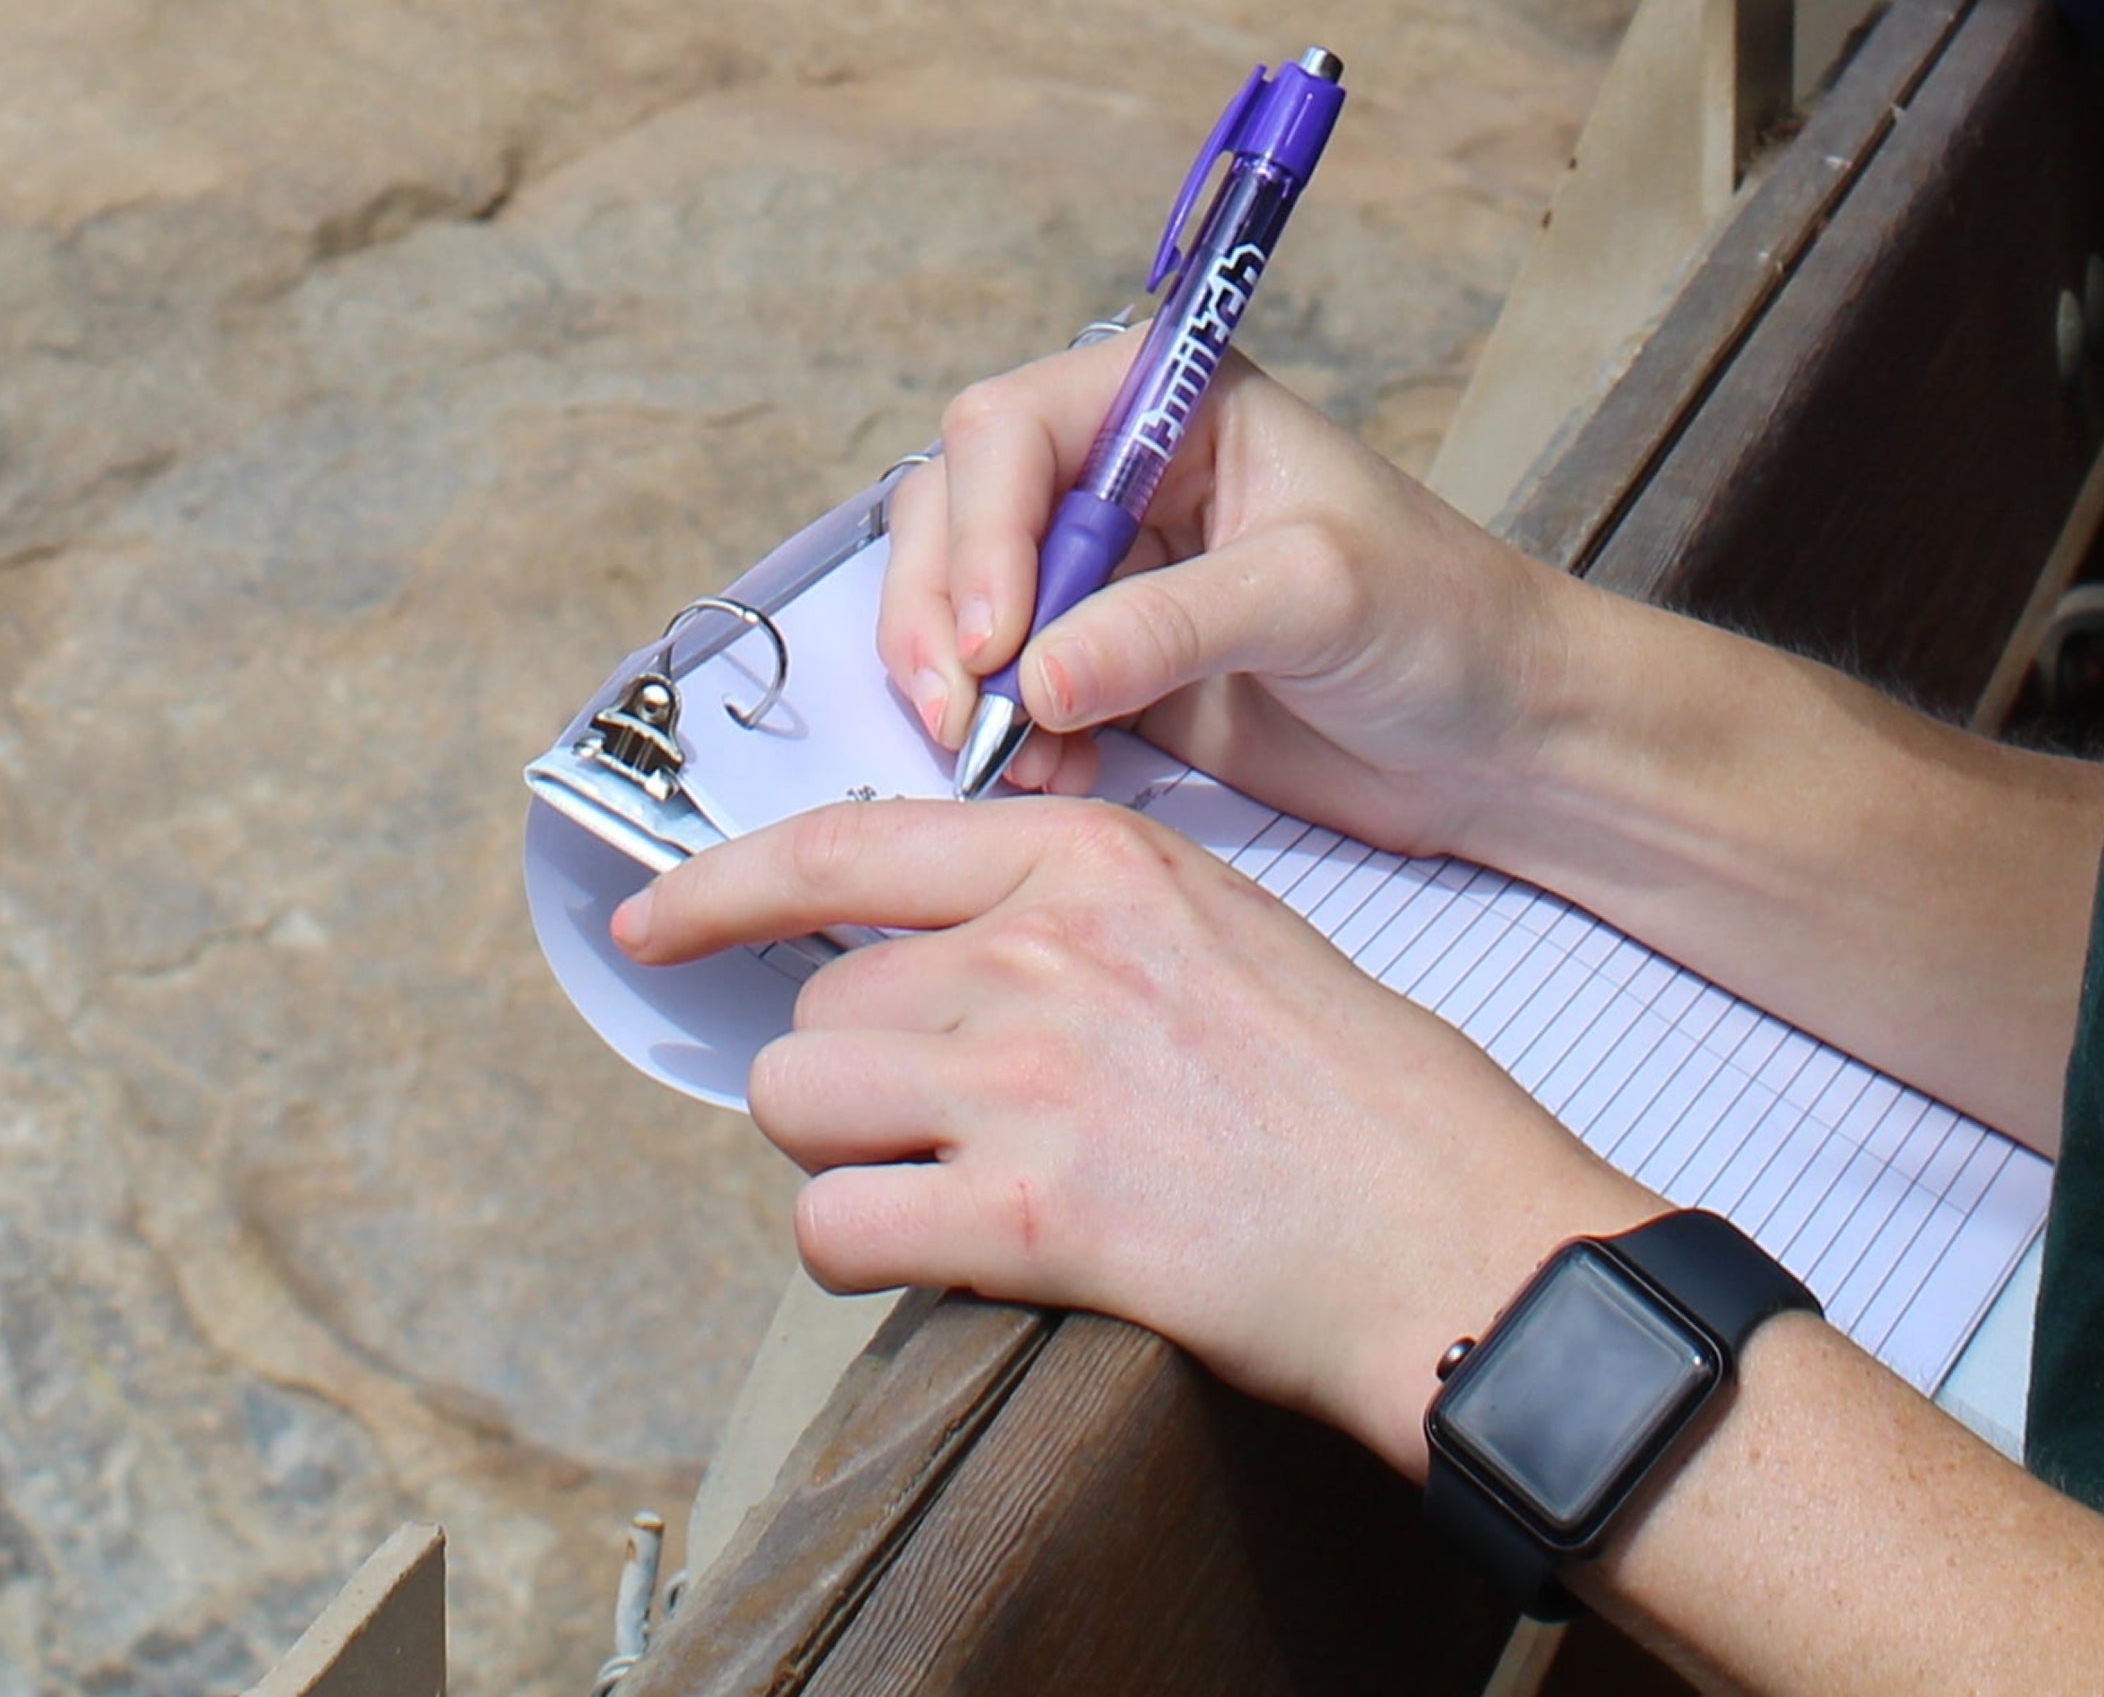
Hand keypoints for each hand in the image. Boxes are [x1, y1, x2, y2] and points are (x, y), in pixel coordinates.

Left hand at [620, 791, 1648, 1446]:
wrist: (1452, 1235)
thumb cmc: (1359, 1097)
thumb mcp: (1215, 925)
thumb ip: (1069, 910)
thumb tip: (931, 948)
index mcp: (1090, 858)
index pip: (842, 847)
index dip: (718, 890)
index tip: (652, 924)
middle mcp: (1040, 951)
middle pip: (819, 1005)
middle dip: (853, 1077)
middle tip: (942, 1127)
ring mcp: (1028, 1083)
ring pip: (801, 1107)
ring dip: (845, 1159)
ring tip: (945, 1188)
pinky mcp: (1028, 1222)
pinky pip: (838, 1228)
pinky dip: (861, 1252)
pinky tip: (939, 1255)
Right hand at [878, 346, 1576, 862]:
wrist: (1502, 739)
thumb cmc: (1446, 620)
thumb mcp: (1317, 596)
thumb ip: (1170, 625)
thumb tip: (1034, 675)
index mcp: (1171, 401)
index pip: (1014, 426)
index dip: (983, 527)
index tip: (996, 637)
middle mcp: (1120, 472)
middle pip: (957, 506)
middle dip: (942, 609)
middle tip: (964, 712)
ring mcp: (1105, 573)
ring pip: (959, 598)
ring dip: (955, 678)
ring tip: (1003, 754)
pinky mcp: (1105, 666)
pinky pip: (1005, 687)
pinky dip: (1000, 732)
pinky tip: (1046, 774)